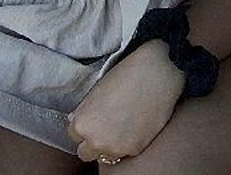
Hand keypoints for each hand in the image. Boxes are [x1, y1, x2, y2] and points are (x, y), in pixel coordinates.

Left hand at [67, 40, 184, 164]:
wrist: (156, 75)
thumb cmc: (124, 76)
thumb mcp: (96, 90)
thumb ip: (83, 111)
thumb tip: (76, 120)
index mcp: (82, 124)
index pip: (74, 135)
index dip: (85, 125)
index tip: (93, 118)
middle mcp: (96, 141)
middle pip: (86, 152)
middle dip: (93, 141)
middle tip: (105, 126)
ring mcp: (116, 148)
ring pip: (106, 155)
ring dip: (110, 144)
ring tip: (122, 124)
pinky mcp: (135, 149)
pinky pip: (126, 151)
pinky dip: (128, 142)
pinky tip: (135, 125)